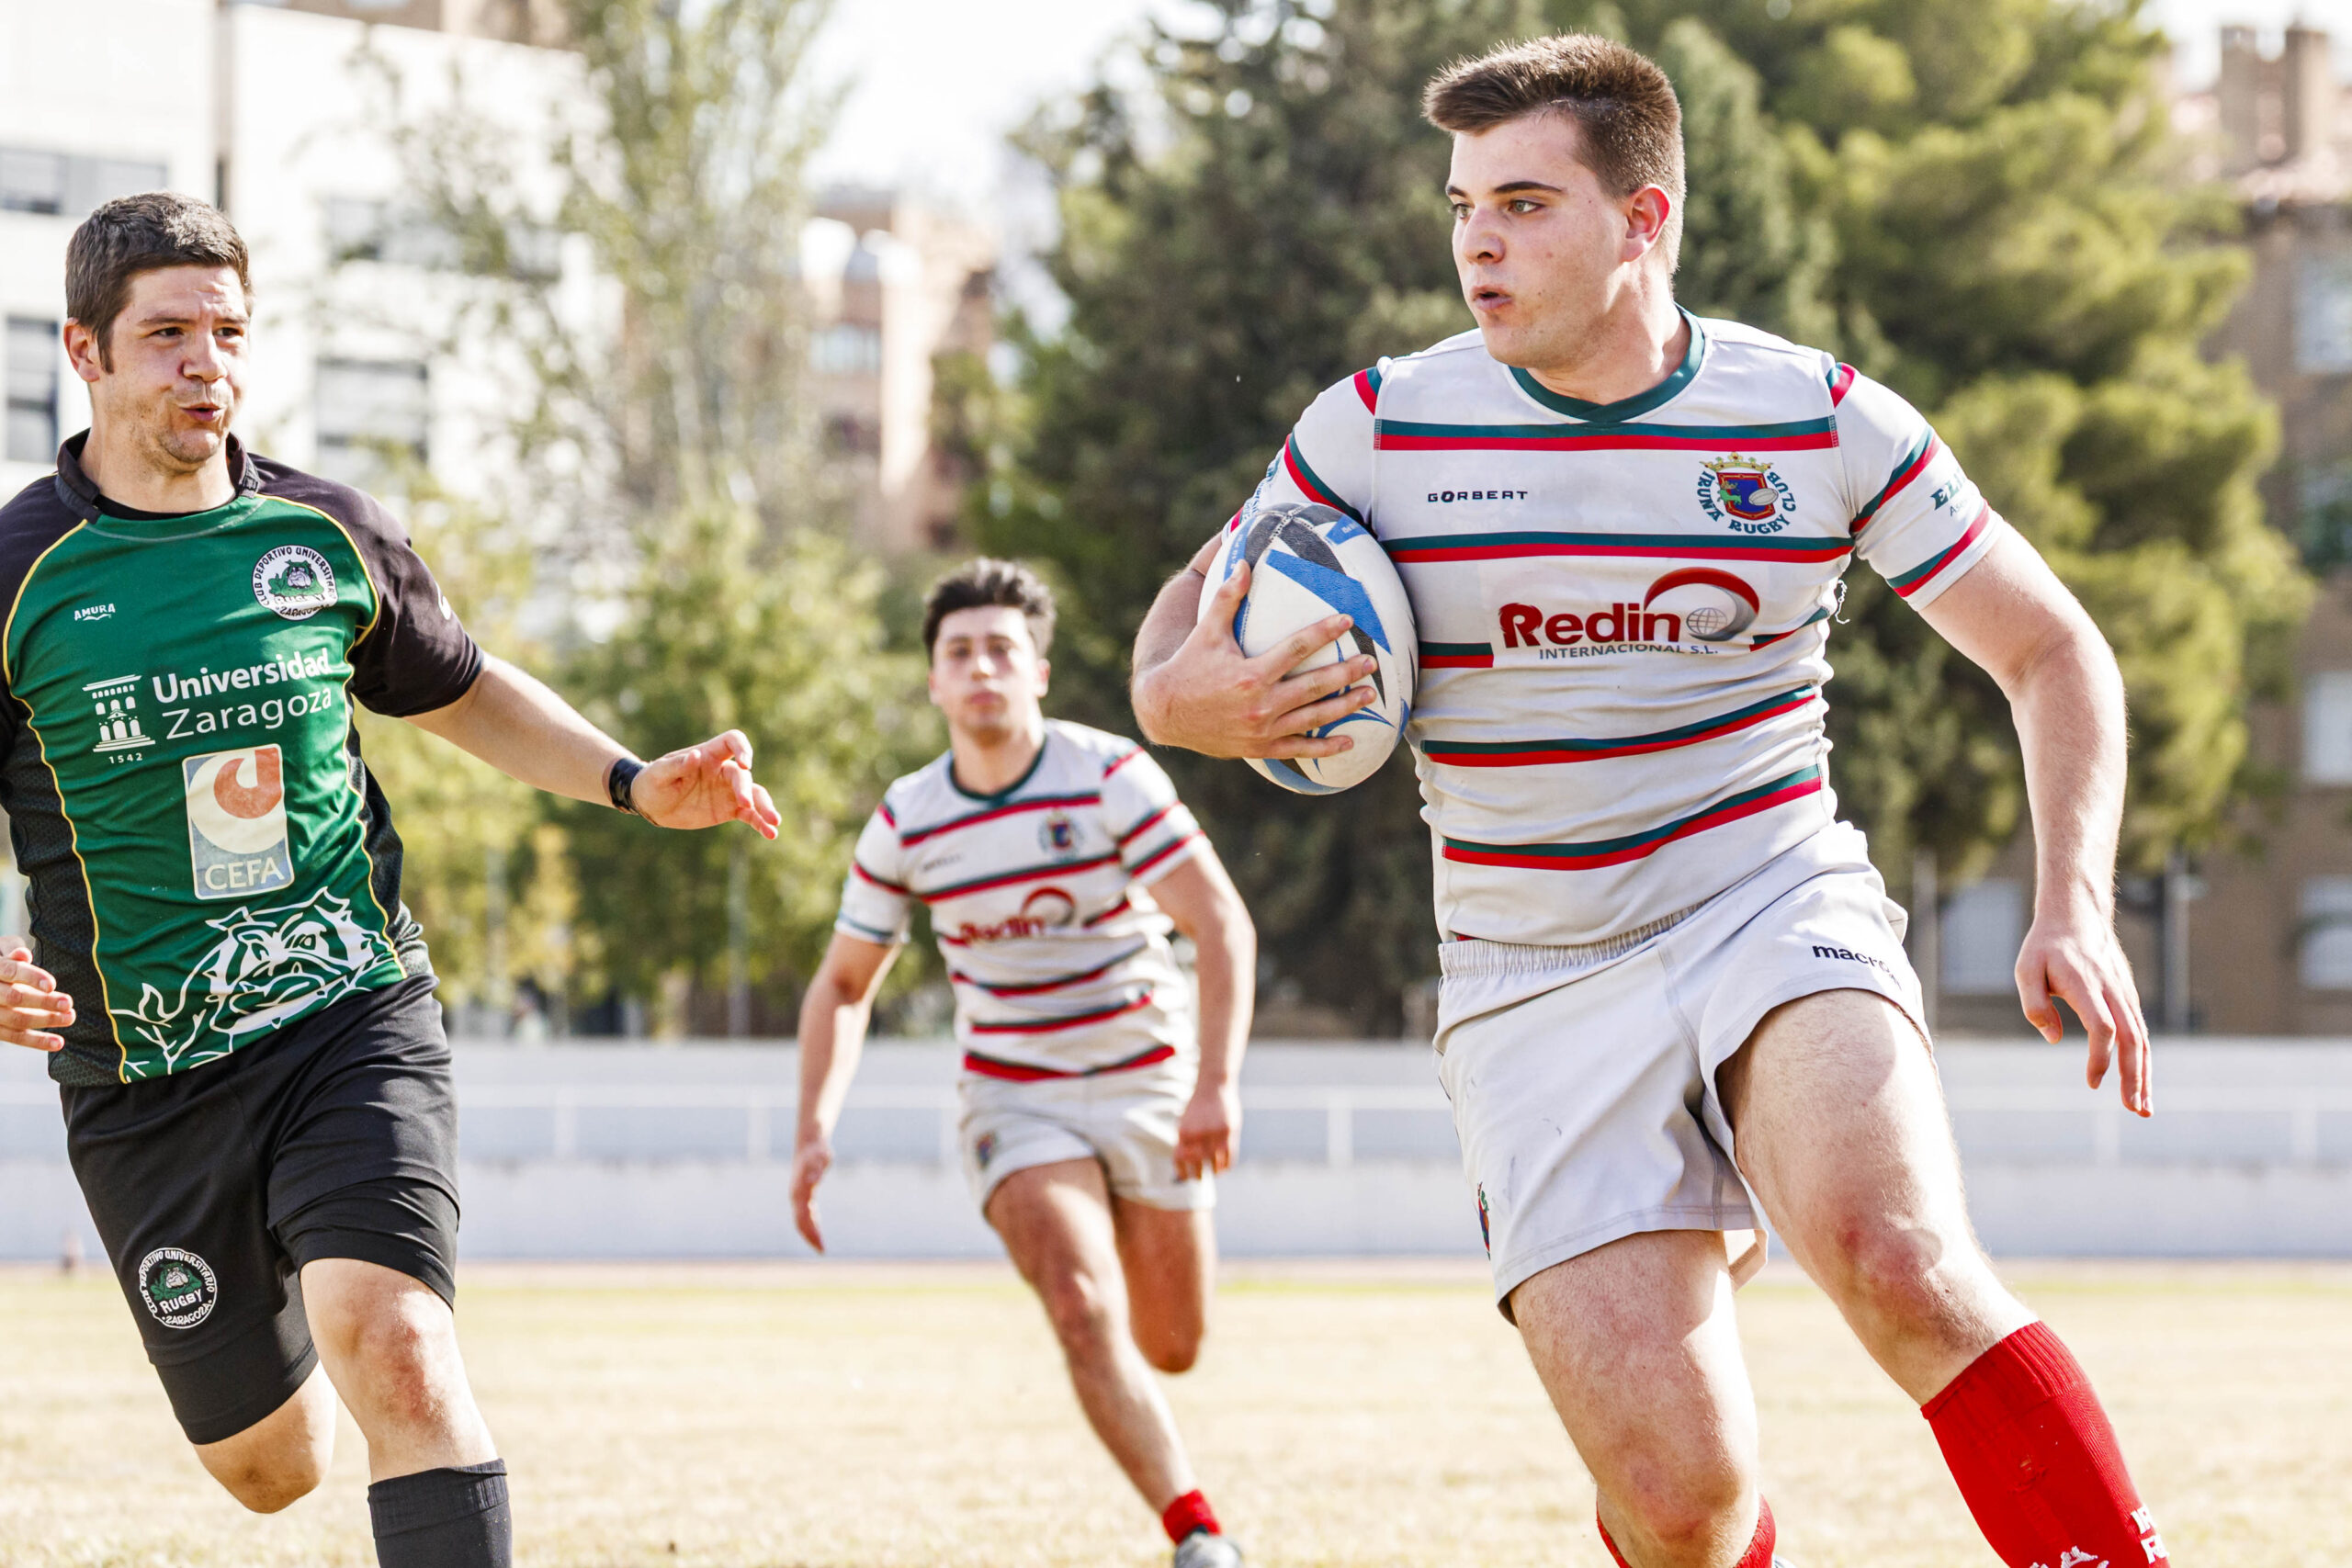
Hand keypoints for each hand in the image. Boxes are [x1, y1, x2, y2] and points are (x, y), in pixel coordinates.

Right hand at [0, 947, 71, 1052]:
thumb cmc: (0, 960)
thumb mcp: (1, 948)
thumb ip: (12, 949)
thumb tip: (24, 955)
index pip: (10, 971)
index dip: (31, 977)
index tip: (52, 985)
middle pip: (15, 998)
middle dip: (43, 1002)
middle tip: (68, 1003)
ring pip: (16, 1019)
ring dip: (46, 1020)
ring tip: (70, 1017)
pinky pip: (15, 1037)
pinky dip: (37, 1042)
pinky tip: (59, 1043)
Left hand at [630, 730, 781, 838]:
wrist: (652, 805)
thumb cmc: (653, 782)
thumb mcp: (659, 773)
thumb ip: (677, 765)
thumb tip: (695, 756)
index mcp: (708, 755)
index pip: (732, 742)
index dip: (742, 749)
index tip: (745, 764)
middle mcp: (722, 771)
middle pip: (743, 775)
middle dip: (746, 789)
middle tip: (745, 804)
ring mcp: (728, 791)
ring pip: (754, 795)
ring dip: (765, 807)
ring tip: (775, 822)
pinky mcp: (730, 810)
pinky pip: (750, 815)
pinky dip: (761, 824)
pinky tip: (771, 834)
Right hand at [790, 1134, 832, 1251]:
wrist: (809, 1143)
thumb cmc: (816, 1150)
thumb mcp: (820, 1157)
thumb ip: (817, 1168)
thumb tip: (813, 1182)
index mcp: (799, 1191)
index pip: (803, 1218)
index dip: (810, 1232)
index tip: (820, 1244)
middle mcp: (796, 1195)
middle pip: (800, 1222)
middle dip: (810, 1237)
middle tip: (822, 1250)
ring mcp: (798, 1195)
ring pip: (801, 1219)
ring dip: (809, 1233)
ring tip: (820, 1246)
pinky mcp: (804, 1193)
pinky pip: (805, 1213)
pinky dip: (811, 1223)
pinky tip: (817, 1231)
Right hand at [1133, 560, 1376, 759]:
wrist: (1164, 712)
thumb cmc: (1188, 665)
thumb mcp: (1205, 631)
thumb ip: (1227, 598)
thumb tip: (1245, 563)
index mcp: (1251, 673)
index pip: (1297, 648)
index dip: (1324, 632)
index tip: (1348, 620)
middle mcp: (1261, 704)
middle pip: (1315, 686)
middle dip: (1346, 673)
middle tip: (1371, 662)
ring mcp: (1262, 729)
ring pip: (1313, 718)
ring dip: (1344, 707)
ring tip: (1370, 695)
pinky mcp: (1260, 748)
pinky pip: (1298, 749)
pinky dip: (1324, 748)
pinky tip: (1348, 742)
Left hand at [1174, 1080, 1239, 1180]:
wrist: (1214, 1086)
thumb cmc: (1198, 1107)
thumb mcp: (1186, 1122)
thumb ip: (1186, 1140)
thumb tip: (1184, 1163)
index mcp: (1184, 1132)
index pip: (1180, 1159)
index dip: (1181, 1172)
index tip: (1185, 1178)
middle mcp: (1198, 1134)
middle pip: (1197, 1164)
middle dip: (1197, 1174)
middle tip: (1198, 1178)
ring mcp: (1215, 1133)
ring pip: (1214, 1162)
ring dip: (1213, 1172)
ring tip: (1213, 1174)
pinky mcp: (1229, 1131)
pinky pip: (1228, 1157)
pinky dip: (1225, 1166)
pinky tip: (1223, 1168)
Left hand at [2014, 904, 2150, 1115]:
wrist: (2077, 917)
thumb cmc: (2044, 948)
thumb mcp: (2025, 969)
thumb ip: (2034, 1004)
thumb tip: (2054, 1038)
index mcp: (2087, 985)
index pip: (2104, 1026)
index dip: (2102, 1056)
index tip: (2092, 1082)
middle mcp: (2113, 991)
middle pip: (2133, 1038)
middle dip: (2134, 1076)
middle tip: (2134, 1109)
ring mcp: (2125, 994)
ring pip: (2143, 1039)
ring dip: (2144, 1075)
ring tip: (2142, 1108)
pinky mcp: (2128, 998)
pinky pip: (2141, 1032)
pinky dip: (2143, 1060)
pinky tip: (2139, 1083)